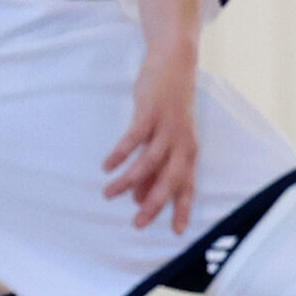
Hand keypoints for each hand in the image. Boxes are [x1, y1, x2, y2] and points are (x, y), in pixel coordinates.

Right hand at [102, 50, 199, 232]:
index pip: (188, 184)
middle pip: (171, 178)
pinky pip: (134, 138)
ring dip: (129, 180)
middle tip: (137, 223)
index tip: (176, 232)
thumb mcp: (167, 137)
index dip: (183, 208)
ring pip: (150, 161)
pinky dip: (121, 153)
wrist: (175, 63)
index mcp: (189, 149)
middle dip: (155, 203)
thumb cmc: (170, 104)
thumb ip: (155, 168)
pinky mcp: (151, 112)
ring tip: (108, 194)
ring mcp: (167, 126)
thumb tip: (140, 197)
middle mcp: (182, 141)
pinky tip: (107, 166)